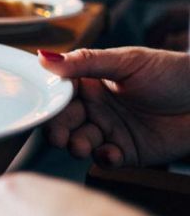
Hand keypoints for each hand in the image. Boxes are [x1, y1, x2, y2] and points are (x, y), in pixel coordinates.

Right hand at [38, 47, 189, 166]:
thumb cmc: (172, 73)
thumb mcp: (127, 61)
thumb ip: (86, 61)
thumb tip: (45, 57)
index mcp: (90, 82)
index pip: (59, 93)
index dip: (49, 102)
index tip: (43, 109)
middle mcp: (95, 108)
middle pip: (65, 121)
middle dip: (58, 130)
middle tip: (58, 136)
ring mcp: (110, 130)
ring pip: (81, 141)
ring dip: (77, 145)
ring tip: (81, 145)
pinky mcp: (126, 152)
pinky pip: (106, 158)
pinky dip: (104, 158)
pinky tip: (111, 153)